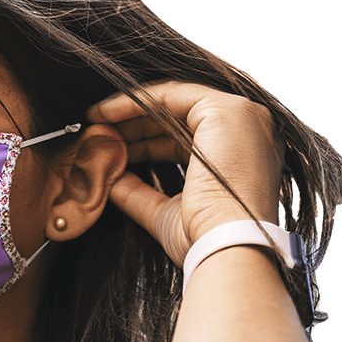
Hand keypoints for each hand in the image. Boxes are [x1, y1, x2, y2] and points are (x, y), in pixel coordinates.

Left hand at [87, 82, 283, 266]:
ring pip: (172, 103)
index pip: (183, 139)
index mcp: (238, 156)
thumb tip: (109, 180)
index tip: (109, 146)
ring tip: (95, 123)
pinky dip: (134, 101)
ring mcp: (240, 117)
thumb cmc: (201, 239)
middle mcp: (246, 131)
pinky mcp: (227, 109)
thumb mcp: (163, 212)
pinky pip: (170, 95)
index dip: (143, 141)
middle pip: (176, 118)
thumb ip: (137, 193)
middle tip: (97, 132)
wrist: (224, 246)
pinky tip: (105, 113)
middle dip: (133, 124)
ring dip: (129, 111)